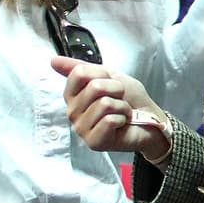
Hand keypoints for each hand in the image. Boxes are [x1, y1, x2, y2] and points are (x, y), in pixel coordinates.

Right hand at [54, 57, 171, 162]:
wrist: (150, 119)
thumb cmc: (130, 99)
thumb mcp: (108, 76)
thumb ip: (80, 68)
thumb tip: (53, 61)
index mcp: (73, 95)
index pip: (78, 73)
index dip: (102, 74)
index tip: (110, 82)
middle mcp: (73, 112)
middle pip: (94, 87)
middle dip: (116, 90)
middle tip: (119, 100)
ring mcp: (81, 129)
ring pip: (104, 104)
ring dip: (121, 106)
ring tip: (121, 113)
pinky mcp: (93, 141)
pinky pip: (109, 120)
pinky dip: (122, 118)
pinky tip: (121, 124)